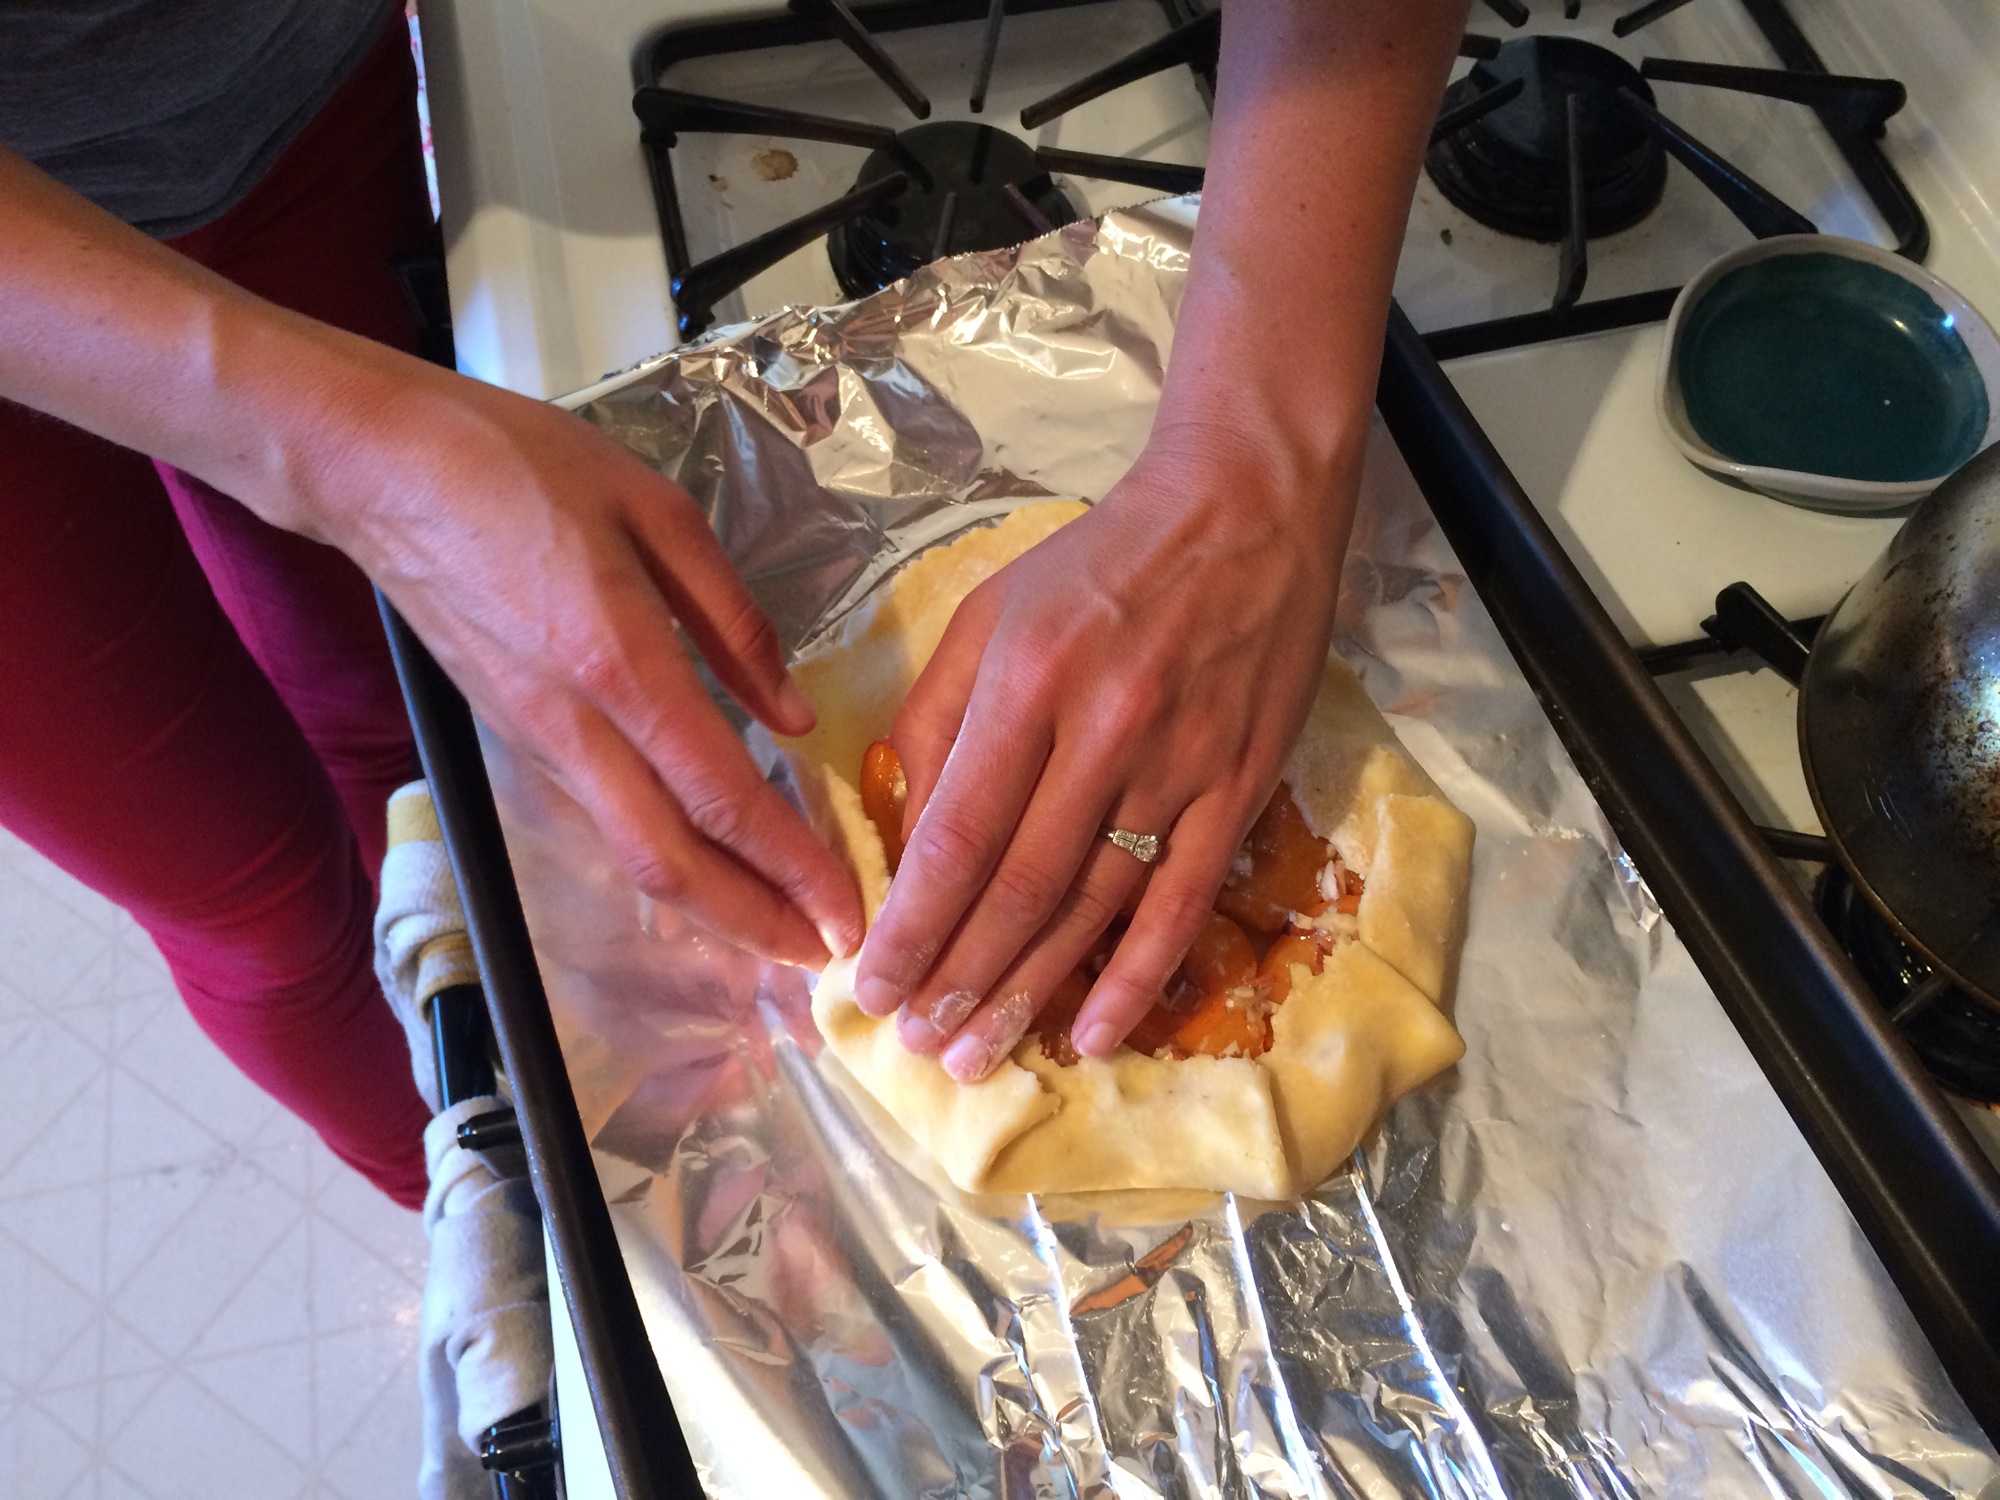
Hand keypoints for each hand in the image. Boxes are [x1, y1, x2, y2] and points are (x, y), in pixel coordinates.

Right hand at [308, 361, 864, 966]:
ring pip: (630, 856)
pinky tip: (712, 866)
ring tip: (783, 929)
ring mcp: (537, 741)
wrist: (375, 468)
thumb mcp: (655, 509)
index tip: (847, 911)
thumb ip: (733, 619)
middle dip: (755, 924)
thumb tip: (794, 715)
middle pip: (670, 863)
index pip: (722, 795)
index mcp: (620, 661)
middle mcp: (575, 725)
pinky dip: (666, 862)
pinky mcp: (517, 738)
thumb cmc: (518, 464)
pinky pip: (603, 821)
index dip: (792, 865)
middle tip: (826, 958)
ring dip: (712, 907)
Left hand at [849, 430, 1347, 1078]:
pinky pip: (1182, 904)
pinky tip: (1094, 1034)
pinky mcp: (1239, 789)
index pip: (957, 833)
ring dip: (1030, 992)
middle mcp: (1103, 732)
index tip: (873, 988)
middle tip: (918, 1047)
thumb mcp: (992, 610)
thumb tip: (904, 828)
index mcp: (1028, 682)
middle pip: (1020, 887)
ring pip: (1094, 908)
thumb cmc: (1101, 562)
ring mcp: (1180, 767)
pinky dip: (1138, 978)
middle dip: (959, 978)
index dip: (913, 924)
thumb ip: (938, 716)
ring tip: (980, 1054)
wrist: (1246, 509)